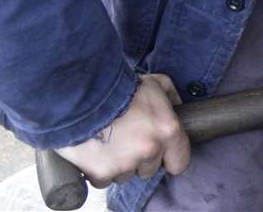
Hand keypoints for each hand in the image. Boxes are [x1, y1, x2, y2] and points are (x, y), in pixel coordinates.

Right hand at [54, 74, 189, 185]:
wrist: (82, 95)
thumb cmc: (120, 87)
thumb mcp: (156, 83)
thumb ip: (172, 98)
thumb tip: (178, 110)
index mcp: (167, 130)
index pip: (179, 163)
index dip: (170, 159)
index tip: (162, 154)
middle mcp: (149, 150)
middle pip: (149, 170)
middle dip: (141, 159)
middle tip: (128, 140)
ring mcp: (125, 164)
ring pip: (126, 175)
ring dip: (120, 165)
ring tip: (110, 143)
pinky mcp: (101, 173)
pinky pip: (103, 180)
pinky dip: (99, 170)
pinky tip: (95, 152)